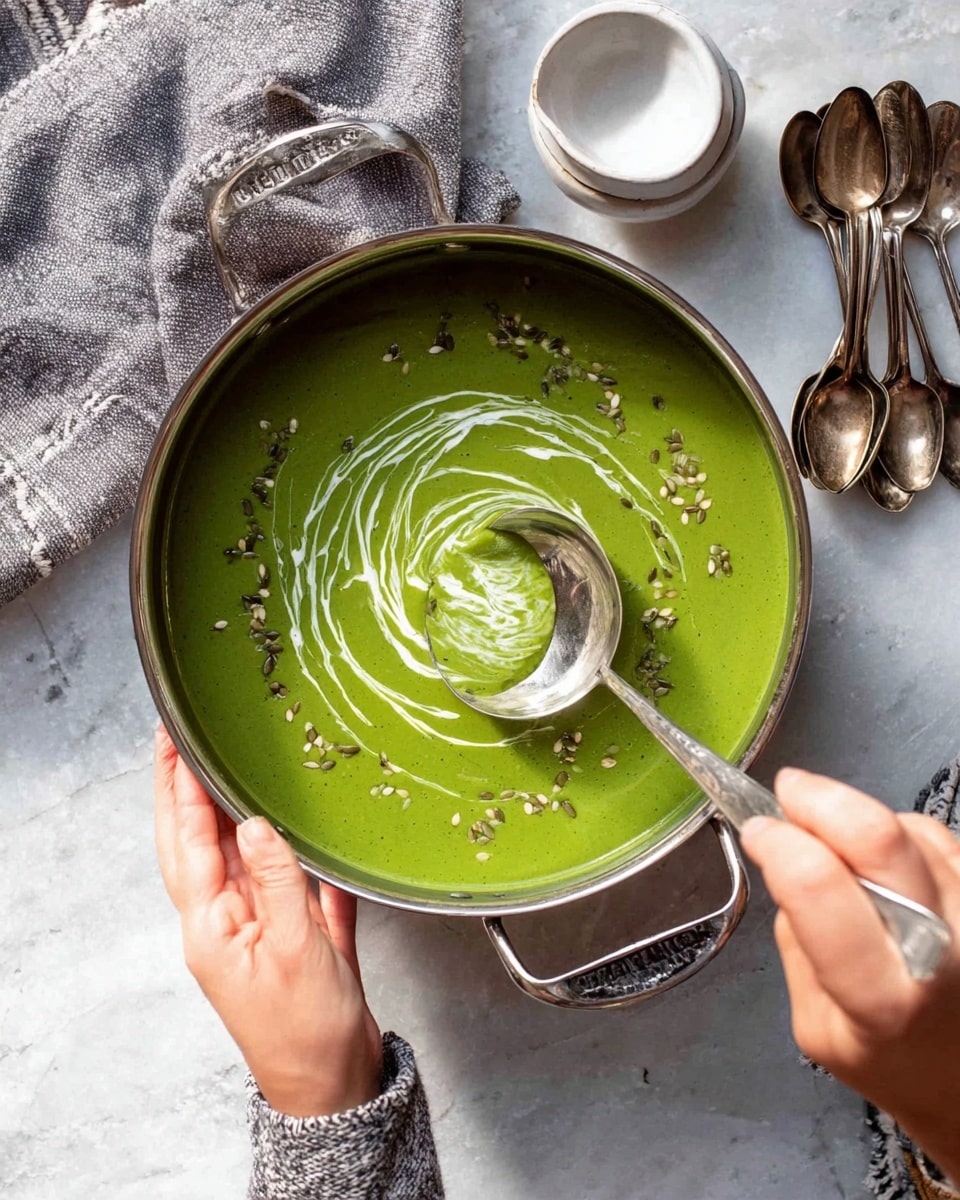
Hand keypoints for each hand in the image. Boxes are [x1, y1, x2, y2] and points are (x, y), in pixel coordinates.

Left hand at [154, 725, 381, 1116]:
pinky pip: (283, 876)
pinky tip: (295, 822)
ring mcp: (256, 923)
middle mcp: (225, 920)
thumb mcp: (295, 950)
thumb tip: (258, 823)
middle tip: (179, 740)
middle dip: (184, 789)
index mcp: (212, 927)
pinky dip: (286, 847)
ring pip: (236, 853)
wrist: (337, 1082)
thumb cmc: (307, 1031)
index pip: (189, 841)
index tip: (178, 743)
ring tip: (224, 764)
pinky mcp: (292, 928)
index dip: (184, 788)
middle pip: (195, 842)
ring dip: (228, 808)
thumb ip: (277, 882)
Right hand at [741, 768, 959, 1181]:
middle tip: (788, 790)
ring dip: (857, 818)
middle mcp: (939, 949)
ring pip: (906, 827)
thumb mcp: (815, 1026)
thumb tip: (785, 859)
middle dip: (819, 799)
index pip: (819, 886)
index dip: (778, 842)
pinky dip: (897, 831)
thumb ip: (798, 942)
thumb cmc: (889, 1060)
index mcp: (881, 997)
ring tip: (836, 844)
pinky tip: (881, 859)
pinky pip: (934, 834)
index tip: (756, 830)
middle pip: (880, 836)